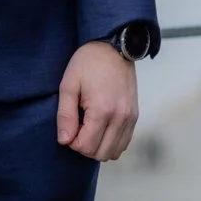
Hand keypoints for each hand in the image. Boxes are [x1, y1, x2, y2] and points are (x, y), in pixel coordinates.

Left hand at [57, 40, 139, 161]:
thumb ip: (65, 115)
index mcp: (103, 110)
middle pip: (101, 153)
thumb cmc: (88, 63)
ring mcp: (130, 117)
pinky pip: (124, 143)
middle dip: (85, 147)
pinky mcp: (135, 116)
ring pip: (114, 152)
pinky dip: (110, 142)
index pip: (86, 147)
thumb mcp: (68, 85)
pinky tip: (100, 128)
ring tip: (88, 128)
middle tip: (77, 128)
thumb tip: (64, 141)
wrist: (113, 47)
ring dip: (98, 147)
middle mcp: (121, 117)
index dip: (72, 142)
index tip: (69, 127)